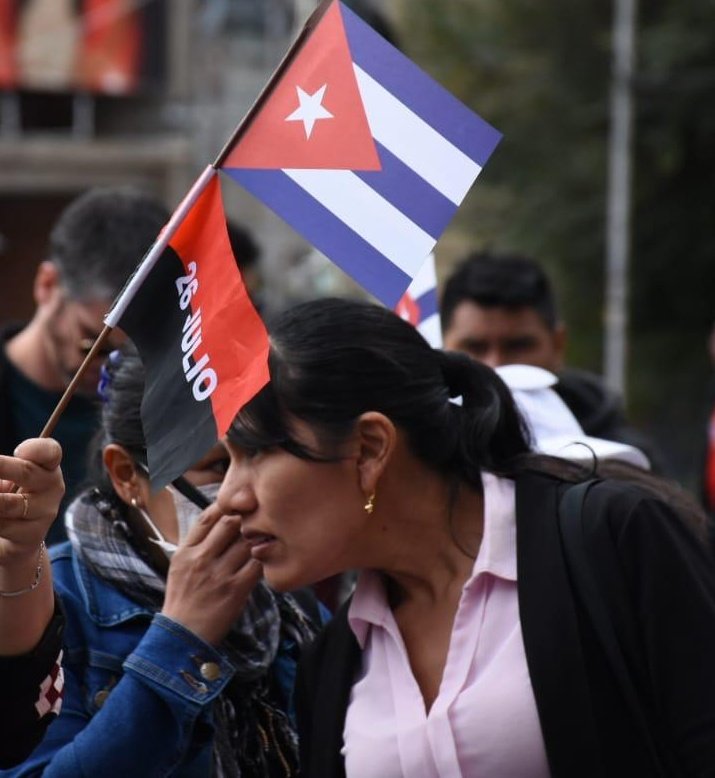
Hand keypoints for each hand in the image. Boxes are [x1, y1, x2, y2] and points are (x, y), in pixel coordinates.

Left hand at [0, 438, 63, 563]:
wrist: (19, 541)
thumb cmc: (12, 498)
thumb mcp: (9, 479)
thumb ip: (3, 471)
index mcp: (47, 467)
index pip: (50, 452)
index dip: (35, 449)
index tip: (18, 451)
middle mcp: (52, 488)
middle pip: (26, 473)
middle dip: (1, 467)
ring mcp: (44, 514)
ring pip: (7, 504)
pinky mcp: (32, 537)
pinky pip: (1, 527)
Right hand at [162, 504, 262, 644]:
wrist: (182, 637)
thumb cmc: (183, 598)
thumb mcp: (179, 566)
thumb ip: (197, 543)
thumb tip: (221, 519)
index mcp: (186, 551)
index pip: (208, 517)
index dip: (227, 507)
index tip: (238, 507)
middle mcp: (201, 559)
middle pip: (231, 523)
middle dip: (246, 520)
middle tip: (257, 522)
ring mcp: (219, 574)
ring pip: (247, 542)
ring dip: (259, 539)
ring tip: (265, 540)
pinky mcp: (235, 589)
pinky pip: (257, 565)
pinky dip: (265, 559)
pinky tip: (266, 561)